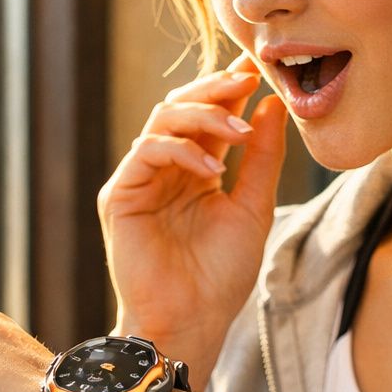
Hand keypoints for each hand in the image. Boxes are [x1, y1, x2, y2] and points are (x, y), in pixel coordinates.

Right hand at [100, 52, 286, 356]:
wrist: (193, 321)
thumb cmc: (220, 276)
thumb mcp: (253, 208)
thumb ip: (262, 158)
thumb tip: (271, 104)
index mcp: (194, 169)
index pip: (208, 115)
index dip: (229, 88)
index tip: (258, 70)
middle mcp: (164, 168)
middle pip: (182, 106)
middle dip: (215, 88)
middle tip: (247, 78)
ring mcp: (140, 179)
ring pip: (162, 119)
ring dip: (203, 115)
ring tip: (239, 130)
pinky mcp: (121, 195)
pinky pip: (146, 150)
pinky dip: (181, 150)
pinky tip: (212, 168)